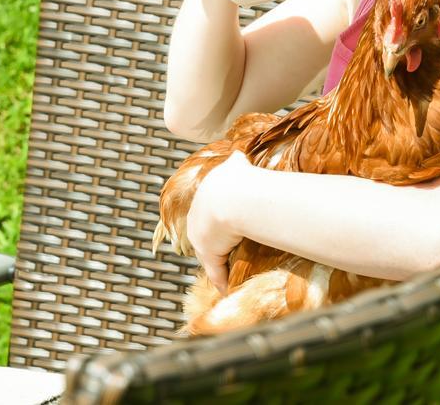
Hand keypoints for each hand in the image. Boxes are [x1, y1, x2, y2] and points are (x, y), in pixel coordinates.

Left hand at [186, 149, 251, 295]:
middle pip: (204, 228)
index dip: (216, 213)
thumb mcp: (237, 165)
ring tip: (227, 268)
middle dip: (213, 236)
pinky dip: (221, 279)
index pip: (207, 205)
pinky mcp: (207, 252)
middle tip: (227, 243)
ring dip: (217, 259)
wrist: (235, 197)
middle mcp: (198, 213)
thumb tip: (239, 153)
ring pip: (209, 249)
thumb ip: (236, 161)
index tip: (224, 219)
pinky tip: (227, 287)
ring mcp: (201, 234)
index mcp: (204, 193)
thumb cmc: (241, 179)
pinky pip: (215, 269)